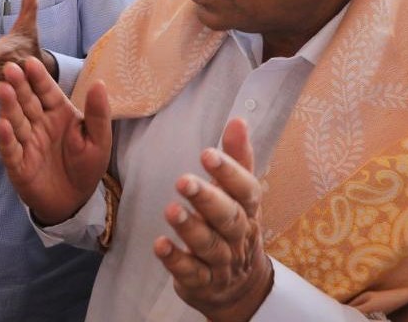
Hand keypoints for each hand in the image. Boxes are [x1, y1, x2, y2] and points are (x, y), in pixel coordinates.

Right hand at [0, 59, 111, 225]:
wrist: (74, 202)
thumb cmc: (86, 167)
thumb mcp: (99, 140)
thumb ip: (98, 113)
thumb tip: (100, 83)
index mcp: (58, 114)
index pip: (47, 92)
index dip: (39, 78)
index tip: (31, 62)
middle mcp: (39, 124)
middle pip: (27, 102)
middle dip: (19, 85)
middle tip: (10, 68)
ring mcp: (26, 143)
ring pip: (16, 121)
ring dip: (8, 105)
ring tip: (2, 88)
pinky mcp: (18, 164)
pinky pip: (11, 150)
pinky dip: (6, 138)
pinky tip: (2, 125)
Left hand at [155, 119, 273, 321]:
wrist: (240, 287)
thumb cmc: (234, 228)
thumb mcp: (238, 195)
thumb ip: (236, 159)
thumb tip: (238, 120)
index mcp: (248, 211)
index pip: (246, 191)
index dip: (230, 173)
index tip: (207, 153)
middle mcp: (238, 237)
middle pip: (229, 219)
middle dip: (207, 199)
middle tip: (183, 181)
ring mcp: (222, 262)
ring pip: (210, 246)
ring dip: (190, 228)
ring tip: (170, 209)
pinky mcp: (203, 283)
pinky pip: (192, 273)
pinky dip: (176, 260)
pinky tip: (159, 245)